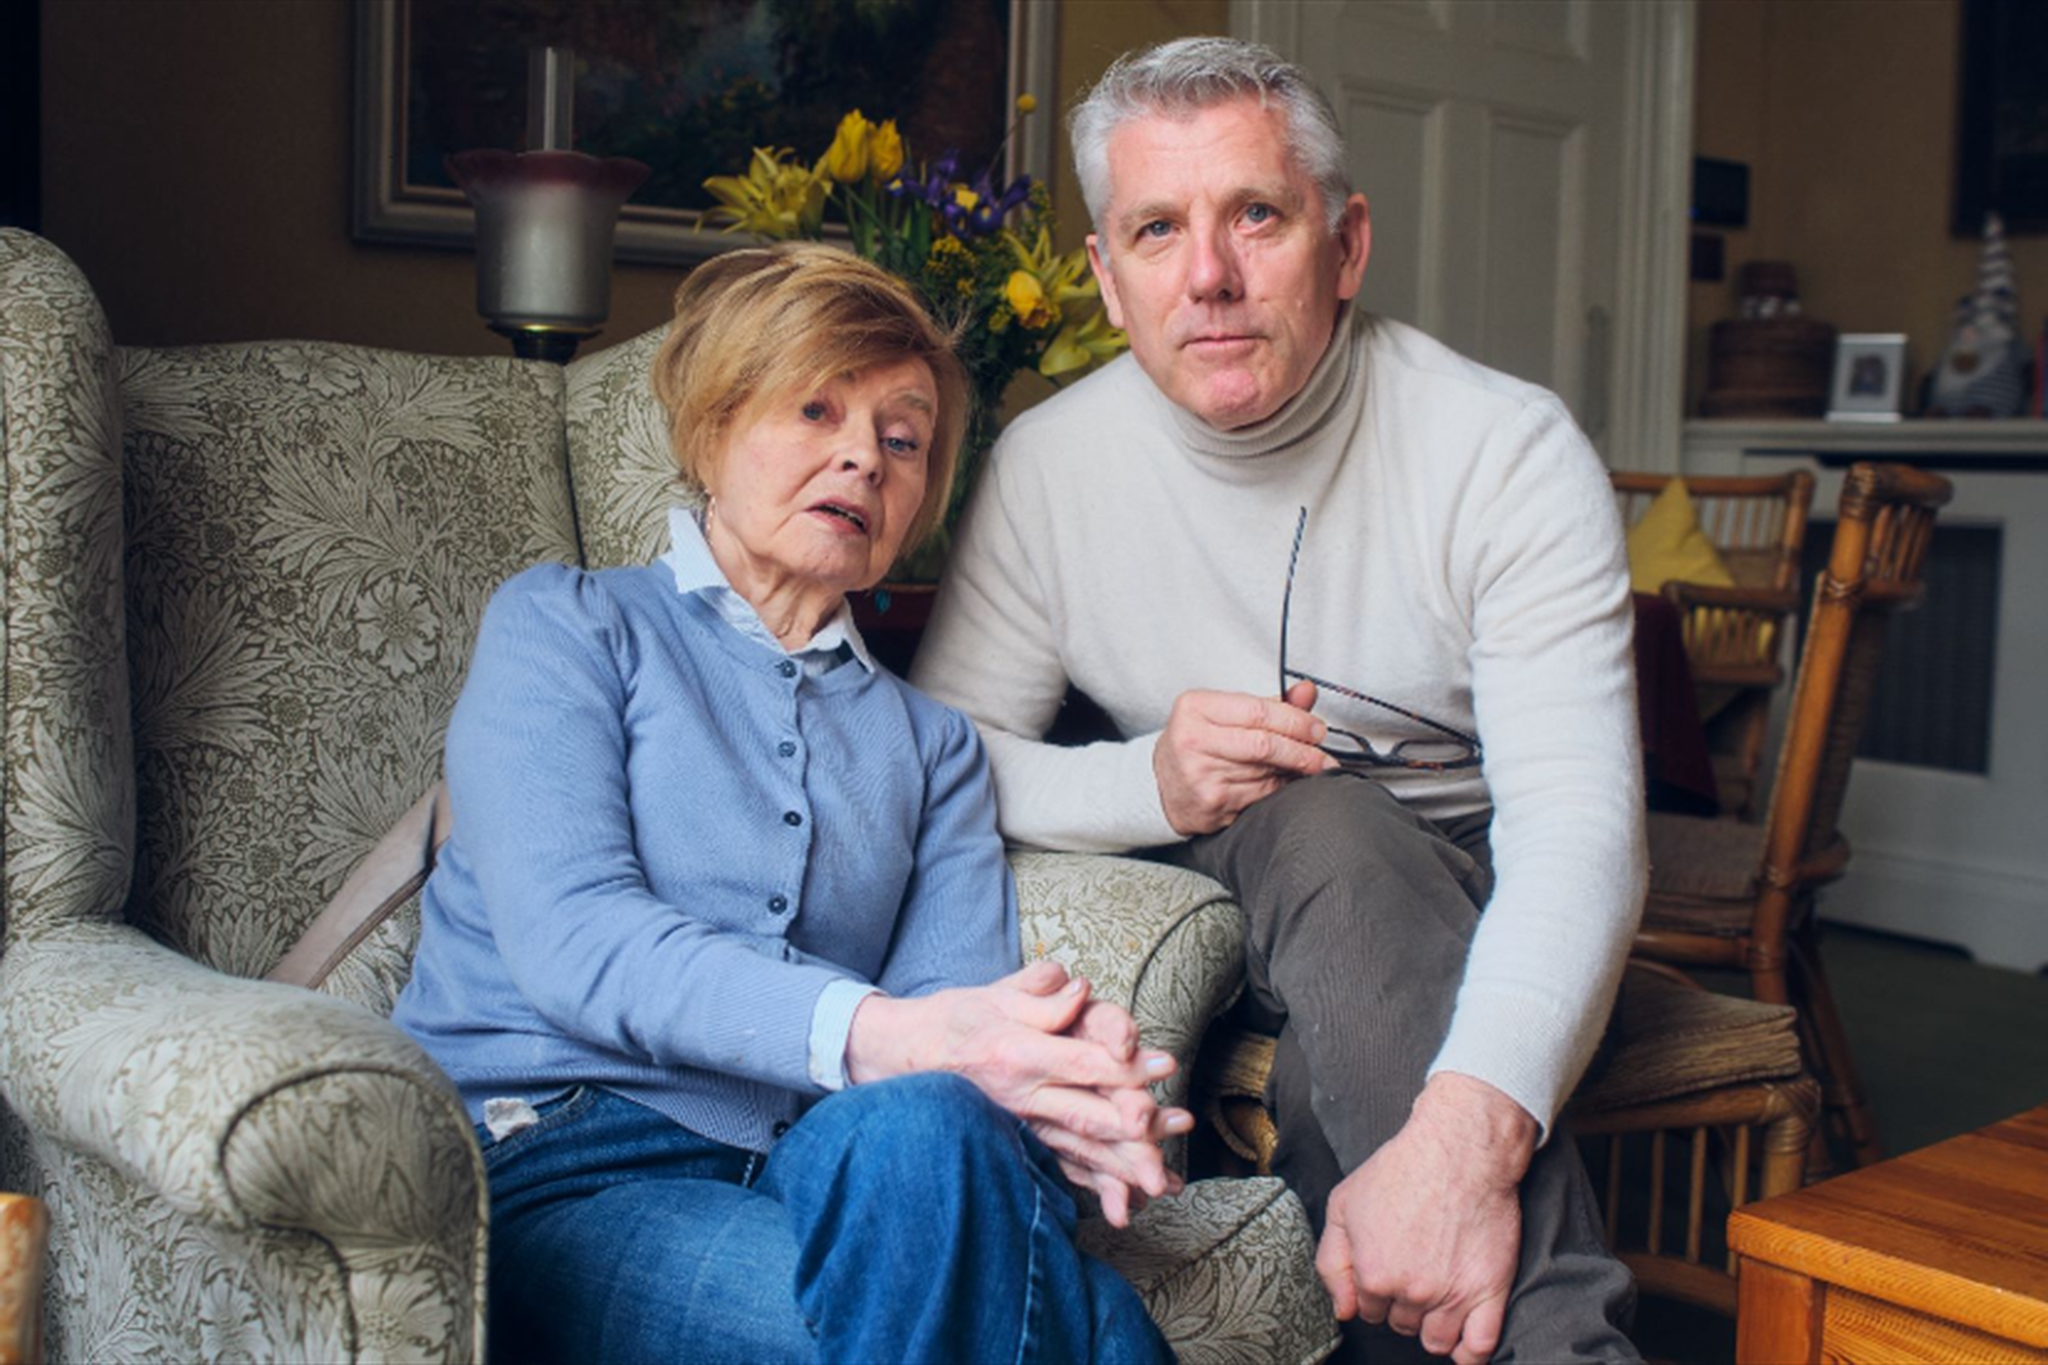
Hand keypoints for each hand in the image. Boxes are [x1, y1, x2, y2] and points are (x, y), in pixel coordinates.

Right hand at [845, 962, 1190, 1224]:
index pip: (1082, 1062)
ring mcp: (1017, 1124)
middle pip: (1086, 1114)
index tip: (1166, 1065)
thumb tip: (1081, 989)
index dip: (1126, 1065)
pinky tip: (1123, 1201)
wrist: (904, 1055)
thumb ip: (1041, 995)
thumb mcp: (995, 996)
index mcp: (1017, 1053)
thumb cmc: (957, 1018)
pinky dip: (1093, 1185)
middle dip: (1135, 1127)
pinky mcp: (1018, 1139)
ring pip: (1078, 1149)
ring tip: (1162, 1180)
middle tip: (1176, 1127)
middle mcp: (1019, 1095)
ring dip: (1123, 1164)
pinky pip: (1059, 1166)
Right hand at [1153, 682, 1334, 835]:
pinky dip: (1280, 787)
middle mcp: (1193, 740)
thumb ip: (1267, 703)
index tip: (1316, 728)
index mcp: (1195, 708)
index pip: (1258, 712)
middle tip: (1322, 754)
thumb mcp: (1222, 712)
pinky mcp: (1213, 803)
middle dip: (1303, 751)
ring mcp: (1201, 775)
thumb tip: (1306, 692)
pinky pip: (1262, 794)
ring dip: (1295, 771)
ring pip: (1266, 771)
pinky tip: (1284, 780)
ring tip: (1307, 766)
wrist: (1161, 785)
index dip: (1295, 721)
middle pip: (1264, 744)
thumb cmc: (1195, 743)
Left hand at [1316, 1074, 1536, 1364]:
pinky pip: (1479, 1347)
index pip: (1368, 1310)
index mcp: (1374, 1275)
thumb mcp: (1344, 1204)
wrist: (1460, 1150)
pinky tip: (1463, 1336)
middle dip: (1403, 1303)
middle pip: (1401, 1324)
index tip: (1387, 1266)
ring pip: (1436, 1340)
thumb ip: (1332, 1262)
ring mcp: (1452, 1296)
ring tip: (1436, 1293)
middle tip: (1414, 1267)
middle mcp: (1412, 1292)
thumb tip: (1343, 1310)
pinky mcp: (1490, 1291)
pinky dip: (1469, 1351)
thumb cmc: (1402, 1170)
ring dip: (1432, 1324)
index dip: (1376, 1288)